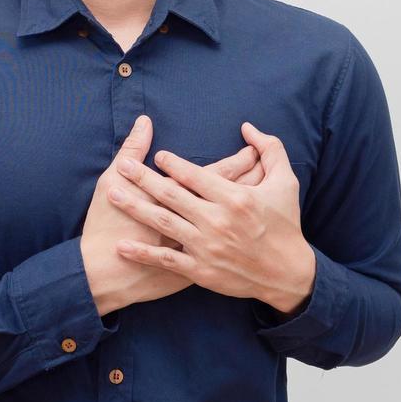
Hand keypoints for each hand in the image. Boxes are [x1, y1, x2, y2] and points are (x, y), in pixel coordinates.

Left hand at [111, 120, 316, 314]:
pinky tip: (122, 245)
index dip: (172, 163)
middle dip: (143, 178)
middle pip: (171, 194)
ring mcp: (206, 247)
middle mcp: (217, 220)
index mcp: (235, 198)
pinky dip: (142, 253)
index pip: (194, 174)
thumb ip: (270, 149)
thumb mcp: (286, 182)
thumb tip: (248, 127)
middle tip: (123, 166)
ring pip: (163, 222)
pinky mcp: (201, 271)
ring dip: (135, 207)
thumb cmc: (286, 224)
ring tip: (113, 194)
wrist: (287, 274)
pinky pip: (166, 259)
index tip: (156, 155)